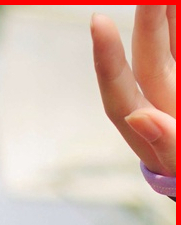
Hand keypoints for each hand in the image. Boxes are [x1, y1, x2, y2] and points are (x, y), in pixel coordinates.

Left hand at [91, 5, 175, 175]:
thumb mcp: (179, 163)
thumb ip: (164, 142)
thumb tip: (138, 117)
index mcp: (145, 125)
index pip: (119, 89)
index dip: (107, 58)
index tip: (98, 22)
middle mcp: (159, 98)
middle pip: (148, 53)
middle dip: (148, 16)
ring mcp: (175, 84)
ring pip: (169, 41)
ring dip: (168, 14)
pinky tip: (177, 8)